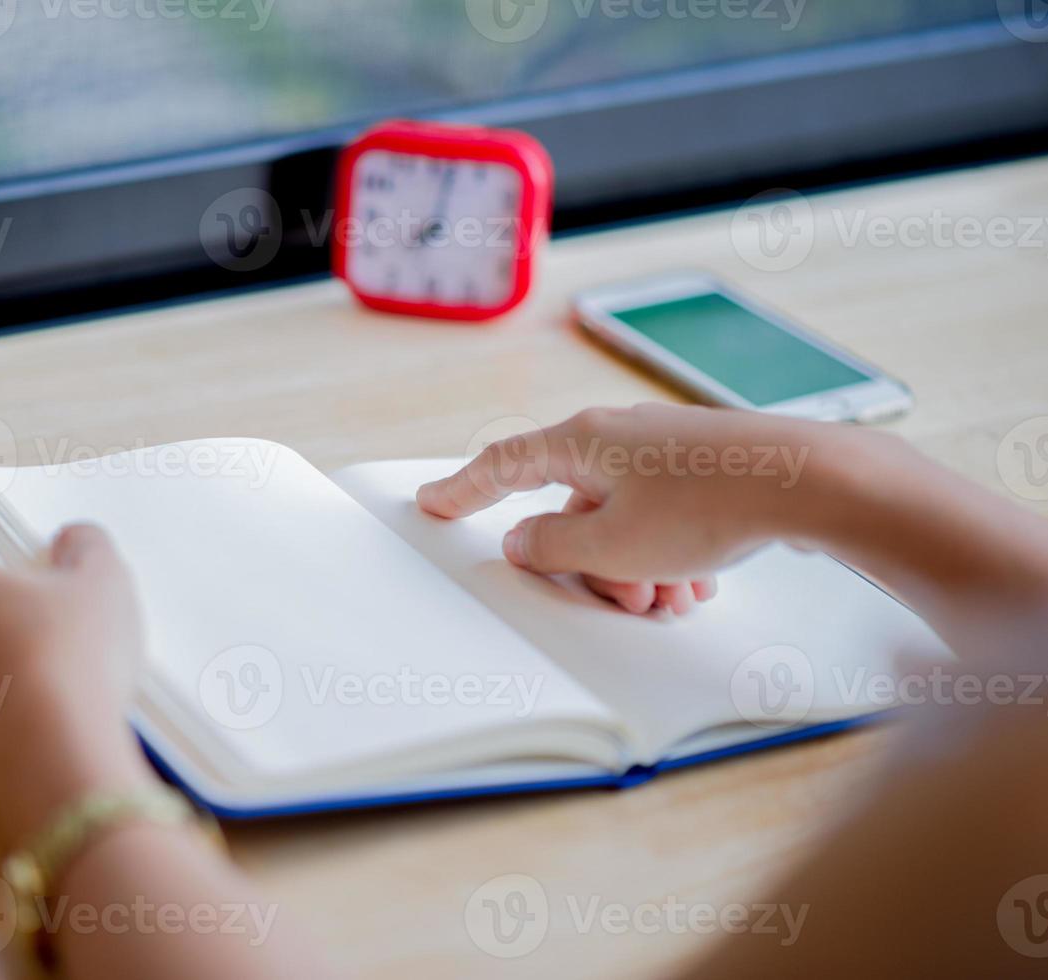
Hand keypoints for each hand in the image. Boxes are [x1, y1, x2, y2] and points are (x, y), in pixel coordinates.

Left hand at [0, 525, 153, 843]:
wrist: (57, 747)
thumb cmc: (70, 650)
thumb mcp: (101, 577)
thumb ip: (86, 544)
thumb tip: (74, 539)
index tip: (38, 569)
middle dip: (10, 605)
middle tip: (63, 611)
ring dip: (17, 650)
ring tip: (73, 658)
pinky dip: (23, 689)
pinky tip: (66, 696)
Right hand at [417, 403, 849, 613]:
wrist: (810, 482)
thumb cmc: (707, 506)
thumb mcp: (611, 545)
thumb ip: (552, 546)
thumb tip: (524, 539)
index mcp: (583, 443)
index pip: (503, 465)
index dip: (462, 490)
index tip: (432, 503)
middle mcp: (620, 436)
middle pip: (575, 508)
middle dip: (593, 566)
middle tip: (625, 601)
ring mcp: (667, 448)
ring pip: (625, 520)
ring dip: (638, 571)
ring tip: (674, 600)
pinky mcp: (707, 464)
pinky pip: (666, 518)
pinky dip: (670, 556)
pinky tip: (700, 584)